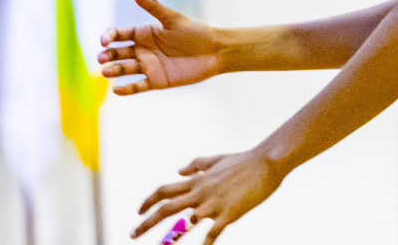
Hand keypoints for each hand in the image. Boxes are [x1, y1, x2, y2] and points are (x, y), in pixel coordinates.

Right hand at [99, 0, 222, 95]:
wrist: (215, 52)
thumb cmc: (196, 32)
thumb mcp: (173, 18)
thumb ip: (153, 6)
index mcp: (144, 33)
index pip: (119, 34)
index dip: (109, 36)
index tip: (105, 40)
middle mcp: (143, 49)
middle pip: (119, 52)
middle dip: (108, 55)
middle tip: (101, 58)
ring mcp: (149, 66)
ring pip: (126, 69)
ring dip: (114, 70)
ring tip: (105, 72)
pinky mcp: (157, 81)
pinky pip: (138, 86)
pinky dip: (126, 89)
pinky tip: (116, 90)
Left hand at [134, 149, 284, 242]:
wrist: (265, 163)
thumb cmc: (241, 161)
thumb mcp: (213, 160)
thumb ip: (195, 166)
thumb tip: (178, 171)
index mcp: (195, 181)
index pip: (163, 191)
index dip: (148, 201)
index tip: (138, 211)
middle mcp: (199, 192)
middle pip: (166, 208)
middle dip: (147, 222)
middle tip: (132, 234)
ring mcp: (213, 204)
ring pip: (186, 222)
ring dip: (172, 237)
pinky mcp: (229, 214)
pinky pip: (213, 233)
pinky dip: (205, 243)